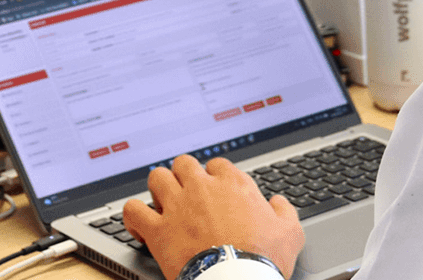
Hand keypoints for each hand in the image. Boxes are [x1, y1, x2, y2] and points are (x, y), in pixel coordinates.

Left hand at [121, 154, 303, 278]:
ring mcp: (177, 206)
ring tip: (163, 203)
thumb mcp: (290, 232)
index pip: (217, 165)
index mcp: (233, 185)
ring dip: (158, 189)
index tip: (215, 192)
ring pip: (156, 177)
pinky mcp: (158, 230)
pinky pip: (133, 210)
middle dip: (184, 176)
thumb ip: (284, 211)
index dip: (215, 178)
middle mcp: (202, 188)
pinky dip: (133, 216)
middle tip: (187, 194)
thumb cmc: (263, 259)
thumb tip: (279, 203)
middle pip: (184, 163)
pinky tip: (139, 225)